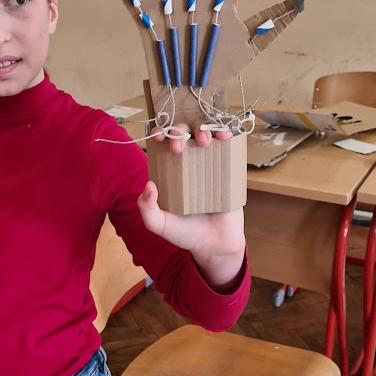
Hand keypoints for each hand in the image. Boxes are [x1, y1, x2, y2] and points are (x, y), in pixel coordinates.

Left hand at [139, 125, 245, 290]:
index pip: (162, 145)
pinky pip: (228, 147)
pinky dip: (226, 135)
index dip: (160, 133)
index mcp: (169, 171)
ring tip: (203, 142)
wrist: (215, 245)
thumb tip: (149, 184)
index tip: (159, 136)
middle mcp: (188, 163)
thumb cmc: (185, 234)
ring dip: (202, 130)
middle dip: (178, 132)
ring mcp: (209, 164)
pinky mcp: (228, 168)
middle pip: (183, 134)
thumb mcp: (159, 224)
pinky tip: (223, 135)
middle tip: (178, 148)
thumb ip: (147, 209)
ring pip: (205, 135)